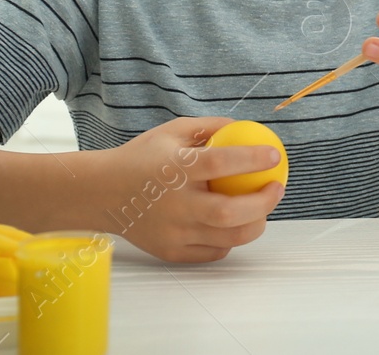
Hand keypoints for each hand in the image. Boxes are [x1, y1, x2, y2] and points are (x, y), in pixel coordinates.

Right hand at [101, 116, 285, 262]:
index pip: (222, 163)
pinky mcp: (171, 251)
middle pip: (229, 212)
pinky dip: (230, 240)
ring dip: (254, 224)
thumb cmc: (142, 158)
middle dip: (263, 202)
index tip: (274, 155)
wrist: (101, 193)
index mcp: (175, 169)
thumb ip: (209, 127)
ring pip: (227, 238)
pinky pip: (212, 252)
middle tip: (277, 188)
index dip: (253, 160)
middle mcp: (175, 204)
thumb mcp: (172, 131)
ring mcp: (173, 232)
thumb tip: (244, 127)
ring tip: (262, 209)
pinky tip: (235, 225)